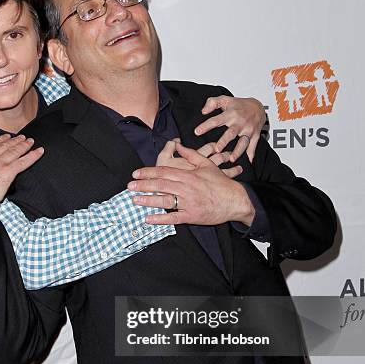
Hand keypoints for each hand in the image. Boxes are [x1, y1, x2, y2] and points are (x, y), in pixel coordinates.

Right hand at [0, 134, 43, 204]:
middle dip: (15, 141)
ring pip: (15, 151)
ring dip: (24, 145)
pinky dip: (33, 156)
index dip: (0, 140)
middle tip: (23, 138)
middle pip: (5, 146)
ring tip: (31, 142)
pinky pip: (23, 162)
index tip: (6, 137)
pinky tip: (40, 151)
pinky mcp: (8, 172)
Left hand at [128, 143, 253, 225]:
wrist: (236, 200)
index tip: (136, 174)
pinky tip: (149, 219)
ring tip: (135, 200)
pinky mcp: (192, 215)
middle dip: (143, 185)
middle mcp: (186, 188)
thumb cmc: (221, 183)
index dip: (148, 172)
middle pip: (161, 184)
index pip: (164, 172)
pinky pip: (173, 217)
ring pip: (165, 200)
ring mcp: (189, 202)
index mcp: (188, 175)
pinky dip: (160, 218)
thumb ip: (190, 154)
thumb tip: (177, 144)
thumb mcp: (207, 164)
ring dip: (148, 200)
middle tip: (129, 186)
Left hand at [194, 95, 265, 162]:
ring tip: (232, 158)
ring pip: (243, 141)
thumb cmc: (239, 104)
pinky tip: (249, 161)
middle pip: (231, 133)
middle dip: (224, 141)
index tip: (197, 132)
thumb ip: (212, 102)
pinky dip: (251, 153)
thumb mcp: (225, 99)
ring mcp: (248, 130)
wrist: (258, 107)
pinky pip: (253, 145)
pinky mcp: (255, 135)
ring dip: (238, 151)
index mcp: (230, 114)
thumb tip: (203, 111)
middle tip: (217, 149)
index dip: (206, 126)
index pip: (216, 120)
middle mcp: (239, 122)